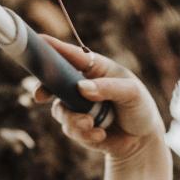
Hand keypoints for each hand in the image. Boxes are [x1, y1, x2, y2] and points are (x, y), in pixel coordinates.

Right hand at [32, 35, 165, 164]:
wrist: (142, 139)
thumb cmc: (139, 107)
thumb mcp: (131, 93)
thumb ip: (108, 88)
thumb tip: (81, 87)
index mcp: (94, 68)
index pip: (71, 55)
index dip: (53, 47)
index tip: (38, 41)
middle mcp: (80, 85)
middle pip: (53, 81)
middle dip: (44, 88)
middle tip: (40, 95)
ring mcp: (76, 106)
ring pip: (60, 110)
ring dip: (74, 120)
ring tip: (91, 124)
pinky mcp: (76, 126)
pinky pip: (69, 128)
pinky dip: (84, 133)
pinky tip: (101, 134)